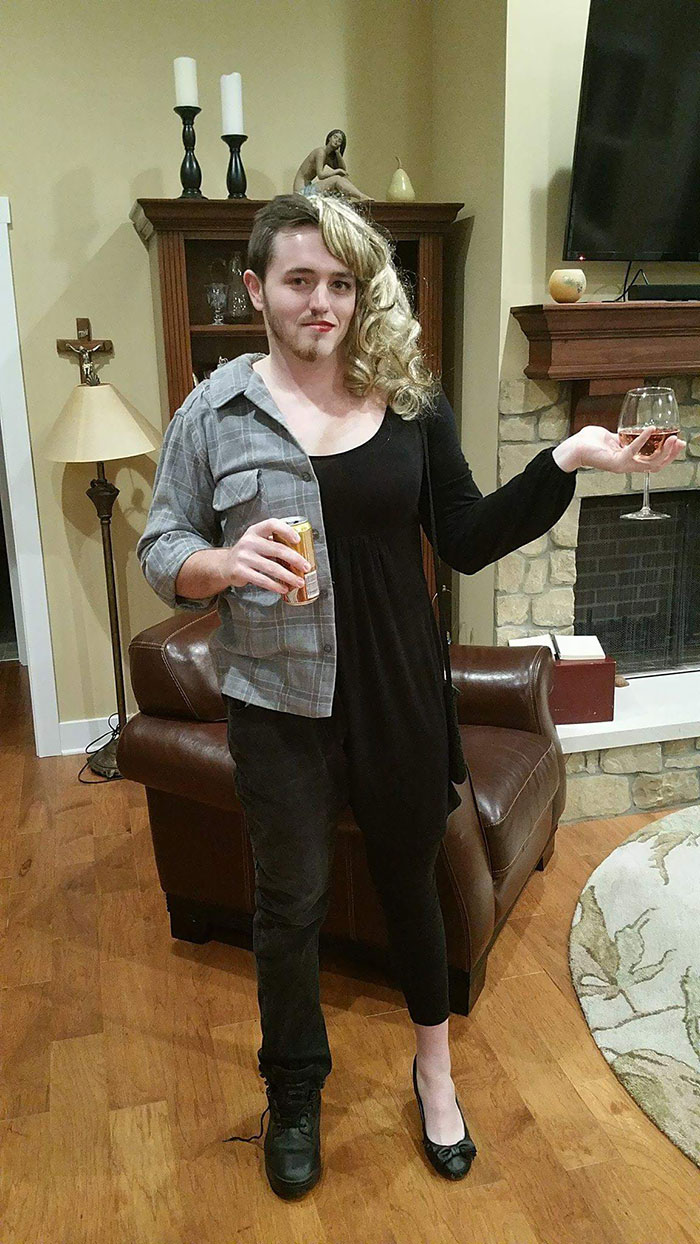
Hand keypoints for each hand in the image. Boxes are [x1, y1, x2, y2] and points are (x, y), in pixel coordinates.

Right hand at [227, 518, 311, 594]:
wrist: (225, 565)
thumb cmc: (248, 553)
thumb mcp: (258, 542)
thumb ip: (274, 543)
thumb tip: (300, 555)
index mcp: (256, 531)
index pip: (272, 524)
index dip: (286, 530)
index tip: (298, 540)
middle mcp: (249, 541)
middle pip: (277, 549)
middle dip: (295, 560)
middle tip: (306, 567)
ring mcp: (243, 557)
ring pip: (272, 567)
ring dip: (288, 576)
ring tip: (299, 581)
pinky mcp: (240, 571)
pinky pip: (262, 580)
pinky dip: (275, 585)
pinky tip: (283, 588)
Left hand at [553, 425, 686, 473]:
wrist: (574, 447)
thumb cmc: (589, 442)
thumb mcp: (613, 437)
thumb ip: (625, 436)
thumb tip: (635, 429)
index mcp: (629, 460)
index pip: (654, 461)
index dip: (668, 454)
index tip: (678, 442)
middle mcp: (628, 465)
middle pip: (657, 465)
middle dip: (671, 454)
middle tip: (680, 441)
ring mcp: (623, 465)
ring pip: (650, 463)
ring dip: (663, 450)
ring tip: (672, 437)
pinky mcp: (616, 461)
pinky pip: (633, 450)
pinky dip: (643, 439)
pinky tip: (650, 429)